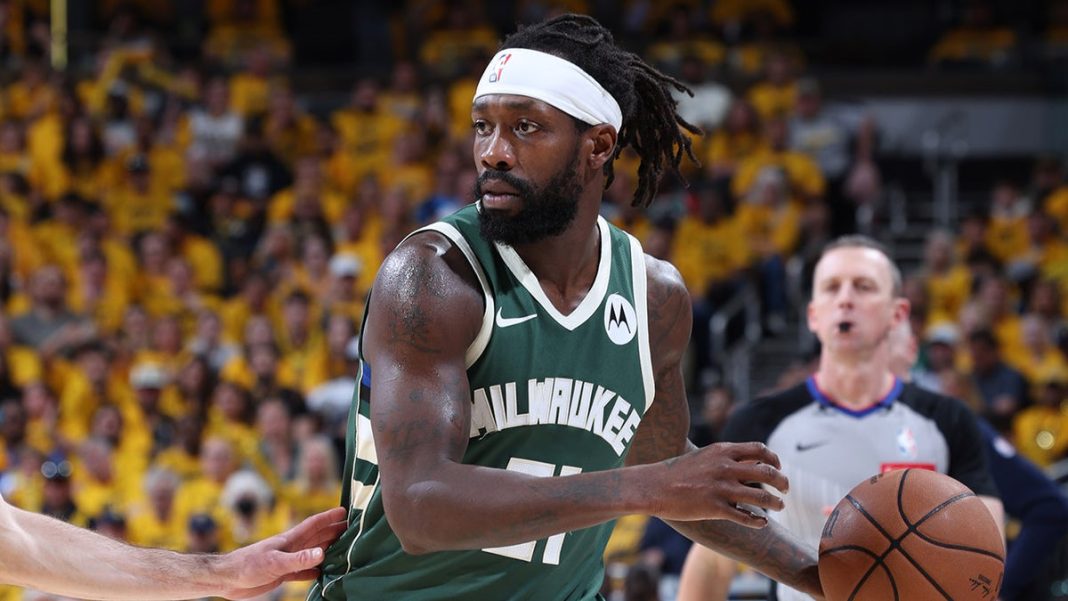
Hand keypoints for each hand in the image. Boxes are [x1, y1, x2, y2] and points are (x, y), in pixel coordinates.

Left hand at [217, 507, 346, 599]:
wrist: (227, 579)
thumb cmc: (247, 566)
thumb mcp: (274, 562)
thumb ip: (298, 559)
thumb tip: (322, 553)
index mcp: (290, 539)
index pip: (314, 524)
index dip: (329, 517)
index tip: (345, 510)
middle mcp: (291, 548)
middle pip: (317, 537)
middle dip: (334, 531)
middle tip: (353, 527)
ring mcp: (287, 560)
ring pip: (313, 552)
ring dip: (328, 549)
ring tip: (345, 547)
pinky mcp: (282, 574)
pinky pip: (304, 571)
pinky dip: (315, 570)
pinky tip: (324, 572)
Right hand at [651, 442, 787, 526]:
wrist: (655, 486)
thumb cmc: (678, 471)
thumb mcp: (704, 456)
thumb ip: (726, 457)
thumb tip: (747, 460)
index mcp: (723, 451)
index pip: (760, 450)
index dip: (774, 459)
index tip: (778, 467)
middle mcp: (725, 468)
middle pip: (767, 472)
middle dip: (782, 481)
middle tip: (785, 489)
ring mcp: (721, 488)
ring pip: (761, 496)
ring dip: (775, 502)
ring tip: (780, 506)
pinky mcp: (715, 508)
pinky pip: (745, 516)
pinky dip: (758, 521)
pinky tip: (762, 523)